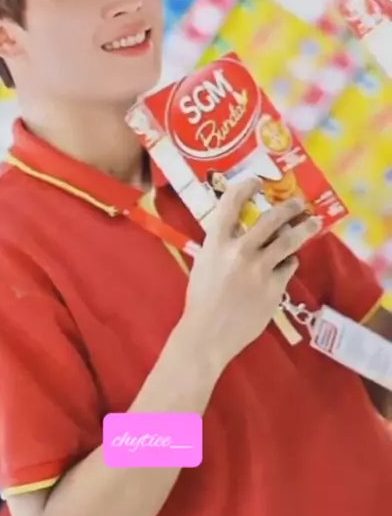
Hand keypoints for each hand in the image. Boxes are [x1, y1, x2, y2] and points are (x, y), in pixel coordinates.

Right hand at [182, 178, 320, 375]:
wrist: (208, 333)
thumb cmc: (201, 298)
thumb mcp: (204, 261)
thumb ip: (222, 243)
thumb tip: (240, 228)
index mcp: (216, 242)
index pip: (231, 203)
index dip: (246, 187)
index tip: (257, 182)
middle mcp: (240, 251)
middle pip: (270, 219)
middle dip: (288, 207)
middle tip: (298, 202)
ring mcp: (259, 270)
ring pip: (289, 241)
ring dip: (304, 228)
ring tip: (313, 222)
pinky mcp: (274, 288)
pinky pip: (289, 267)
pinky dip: (290, 262)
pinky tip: (288, 262)